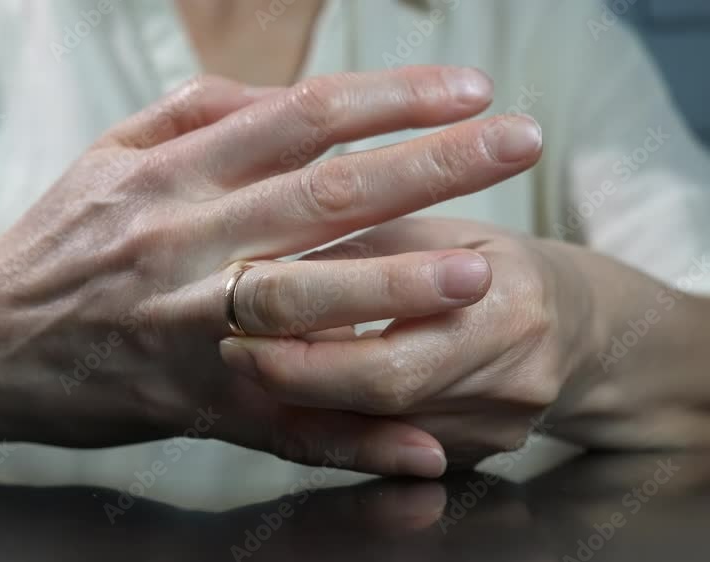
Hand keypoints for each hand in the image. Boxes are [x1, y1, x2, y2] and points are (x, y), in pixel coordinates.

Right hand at [0, 69, 542, 476]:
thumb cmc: (53, 240)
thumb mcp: (108, 155)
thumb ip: (194, 115)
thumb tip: (283, 95)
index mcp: (172, 176)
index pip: (300, 118)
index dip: (390, 99)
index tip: (468, 88)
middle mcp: (184, 244)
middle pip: (324, 196)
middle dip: (432, 165)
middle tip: (519, 141)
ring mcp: (188, 328)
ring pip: (307, 303)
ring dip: (399, 289)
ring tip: (483, 270)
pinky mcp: (189, 404)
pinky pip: (280, 424)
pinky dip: (351, 437)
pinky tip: (420, 446)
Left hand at [219, 217, 590, 467]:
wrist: (574, 321)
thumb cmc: (489, 257)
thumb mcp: (434, 231)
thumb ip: (361, 250)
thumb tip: (269, 270)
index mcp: (508, 307)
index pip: (388, 354)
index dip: (305, 347)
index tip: (244, 323)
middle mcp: (514, 381)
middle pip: (381, 398)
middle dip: (294, 375)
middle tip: (235, 349)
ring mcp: (501, 429)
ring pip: (378, 429)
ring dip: (309, 396)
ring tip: (257, 356)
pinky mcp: (483, 454)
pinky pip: (393, 445)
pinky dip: (339, 415)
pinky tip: (305, 387)